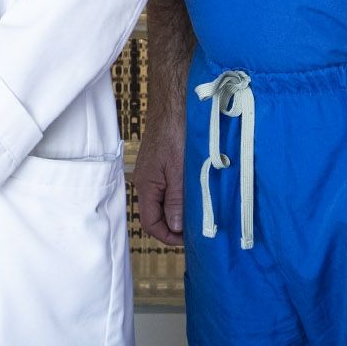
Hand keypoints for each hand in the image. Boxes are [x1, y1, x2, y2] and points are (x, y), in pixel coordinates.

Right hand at [132, 110, 185, 245]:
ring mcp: (154, 174)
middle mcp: (146, 182)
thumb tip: (175, 227)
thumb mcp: (178, 171)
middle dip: (175, 225)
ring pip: (165, 202)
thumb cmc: (175, 135)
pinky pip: (169, 189)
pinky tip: (196, 194)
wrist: (174, 106)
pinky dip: (181, 197)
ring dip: (180, 211)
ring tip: (200, 212)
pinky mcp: (162, 166)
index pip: (151, 223)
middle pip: (157, 215)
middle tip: (198, 228)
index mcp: (146, 186)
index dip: (169, 236)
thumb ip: (176, 200)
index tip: (189, 239)